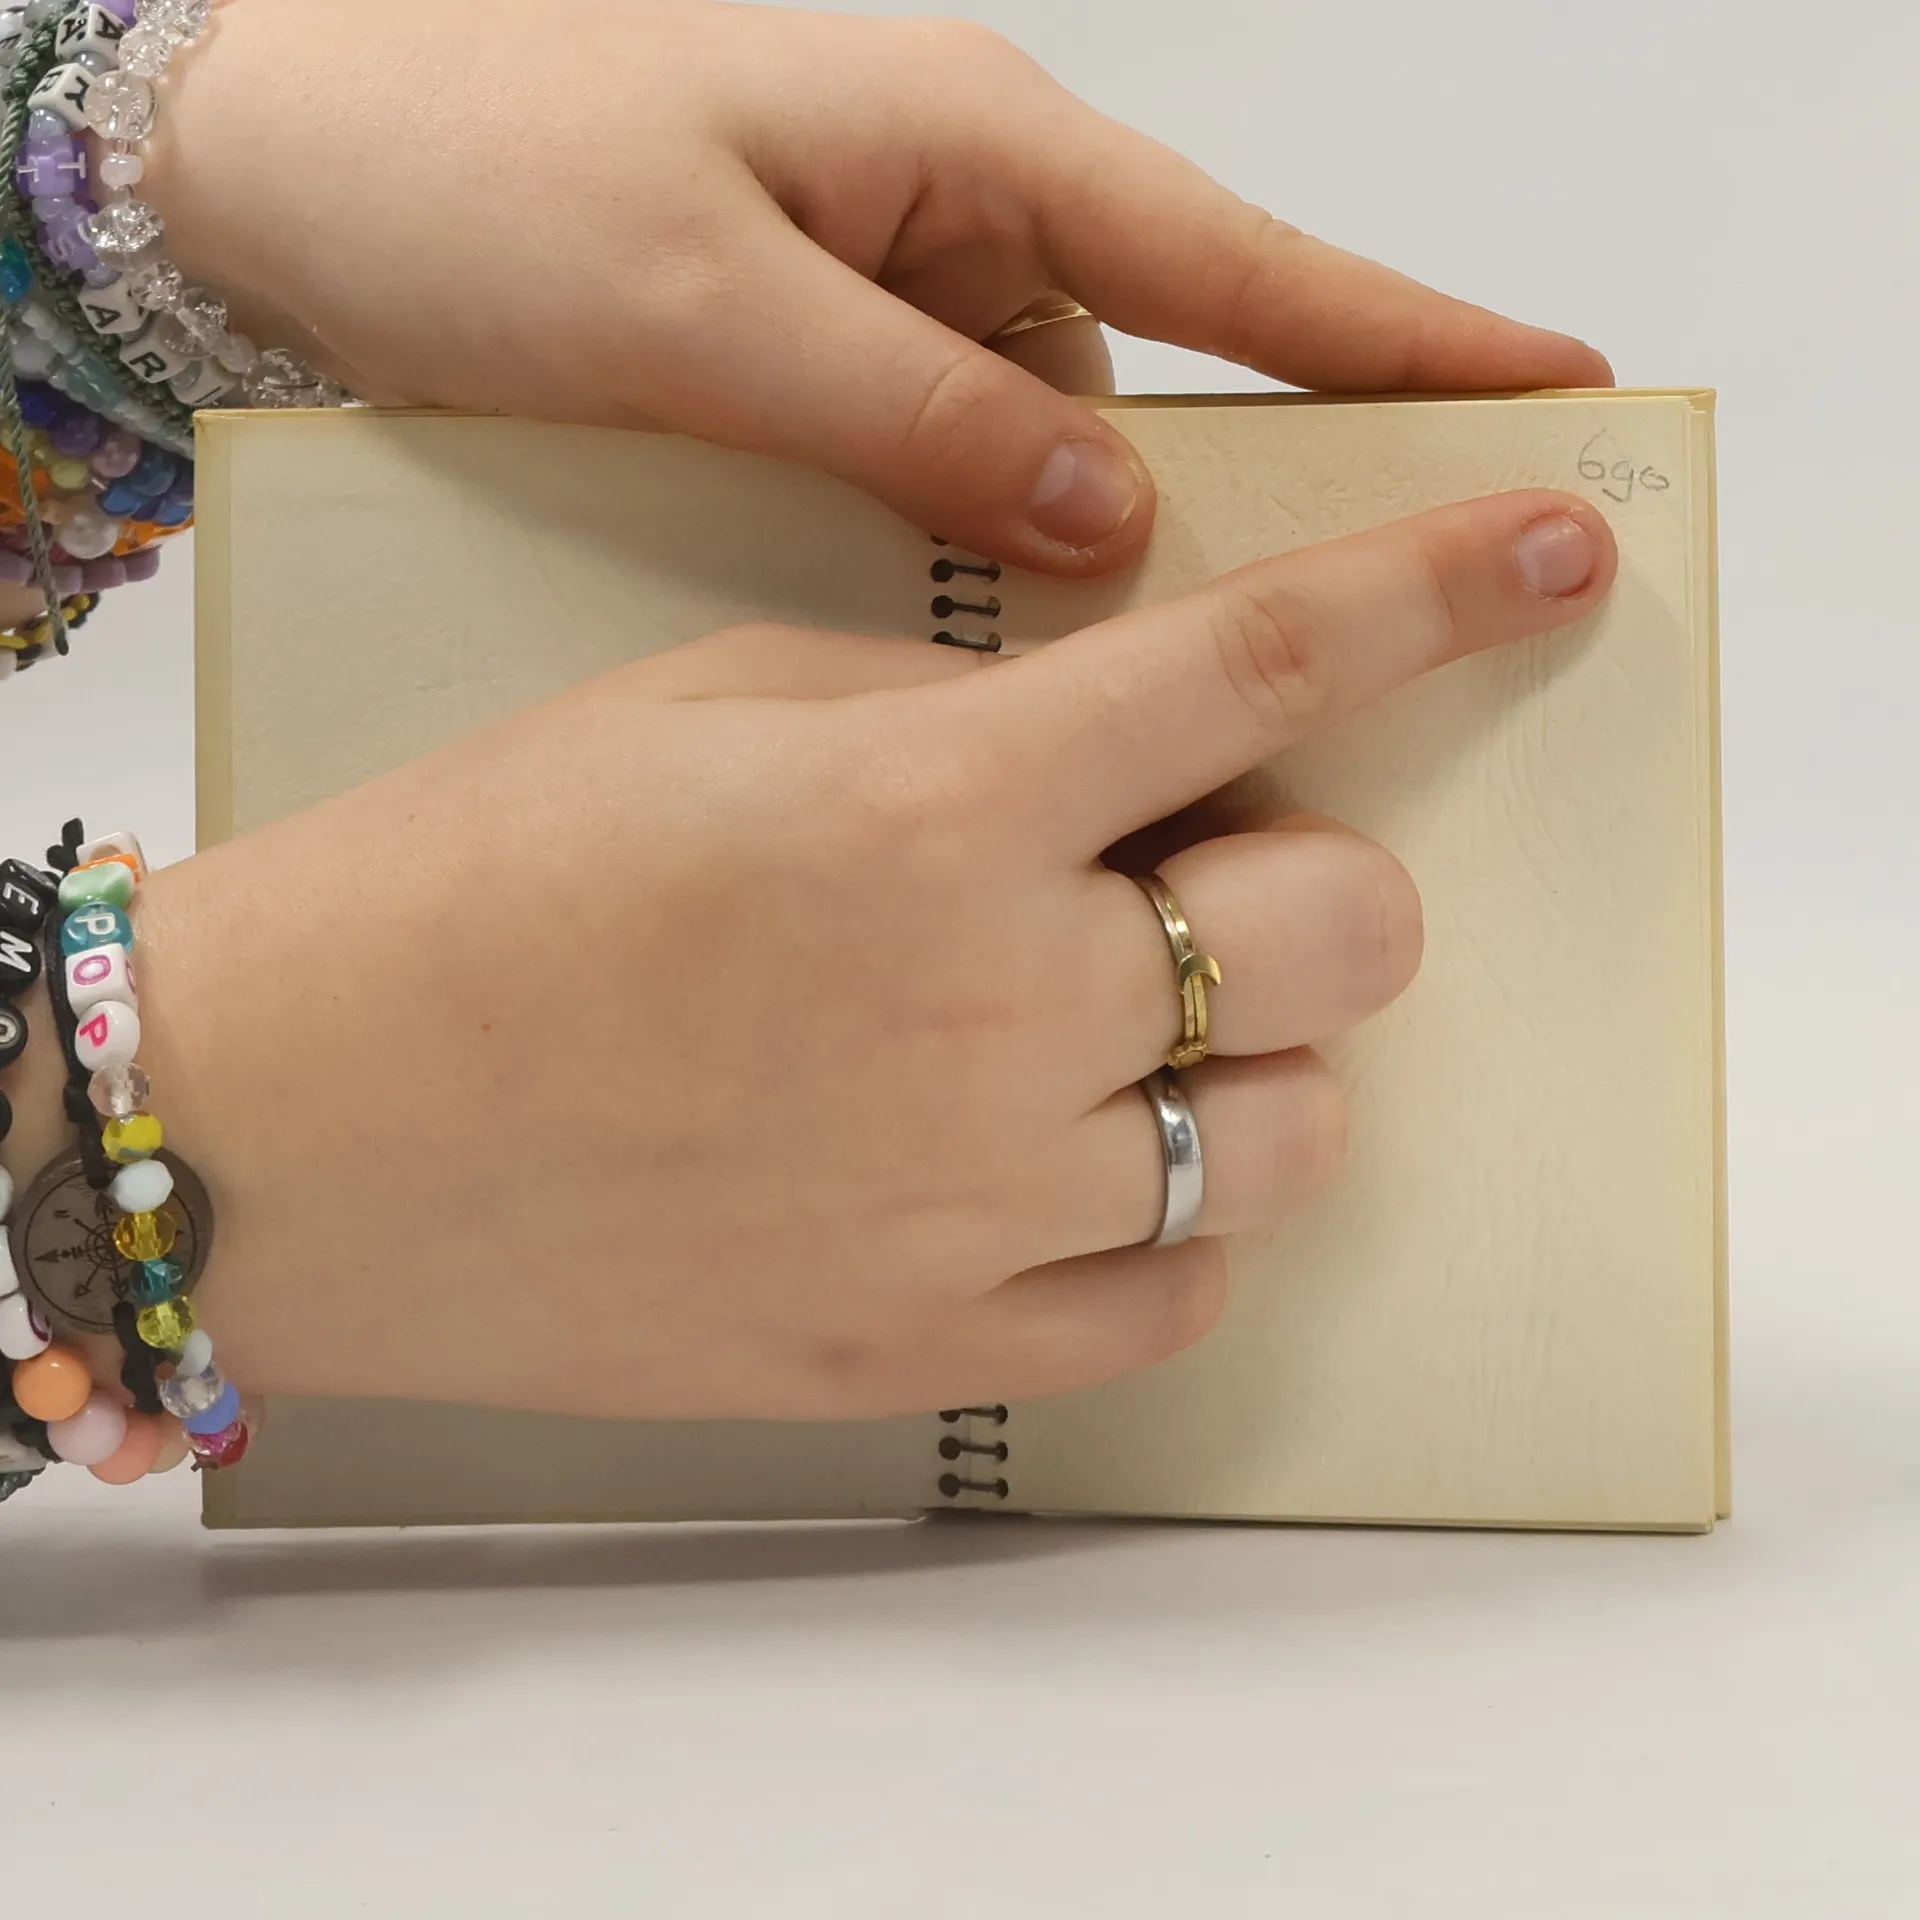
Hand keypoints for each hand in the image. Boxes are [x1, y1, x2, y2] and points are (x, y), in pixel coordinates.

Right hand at [24, 493, 1614, 1421]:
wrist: (305, 1126)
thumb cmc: (471, 887)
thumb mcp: (711, 708)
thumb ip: (949, 710)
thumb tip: (1112, 747)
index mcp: (930, 806)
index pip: (1263, 663)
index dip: (1440, 583)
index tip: (1550, 546)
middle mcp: (991, 1007)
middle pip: (1350, 931)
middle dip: (1311, 884)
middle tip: (1193, 877)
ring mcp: (973, 1201)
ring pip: (1299, 1132)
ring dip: (1251, 1061)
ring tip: (1098, 1038)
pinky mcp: (930, 1348)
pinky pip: (1181, 1294)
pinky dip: (1168, 1222)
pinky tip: (1056, 1166)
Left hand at [149, 0, 1609, 575]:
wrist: (285, 157)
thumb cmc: (469, 166)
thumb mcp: (698, 302)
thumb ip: (913, 411)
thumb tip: (1113, 517)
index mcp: (968, 156)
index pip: (1245, 268)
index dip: (1411, 347)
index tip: (1561, 411)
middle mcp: (960, 231)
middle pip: (1181, 378)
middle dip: (1273, 499)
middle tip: (1379, 637)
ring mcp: (899, 313)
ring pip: (1062, 458)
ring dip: (1097, 568)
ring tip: (1158, 706)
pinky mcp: (832, 384)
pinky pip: (960, 483)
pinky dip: (983, 569)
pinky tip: (970, 664)